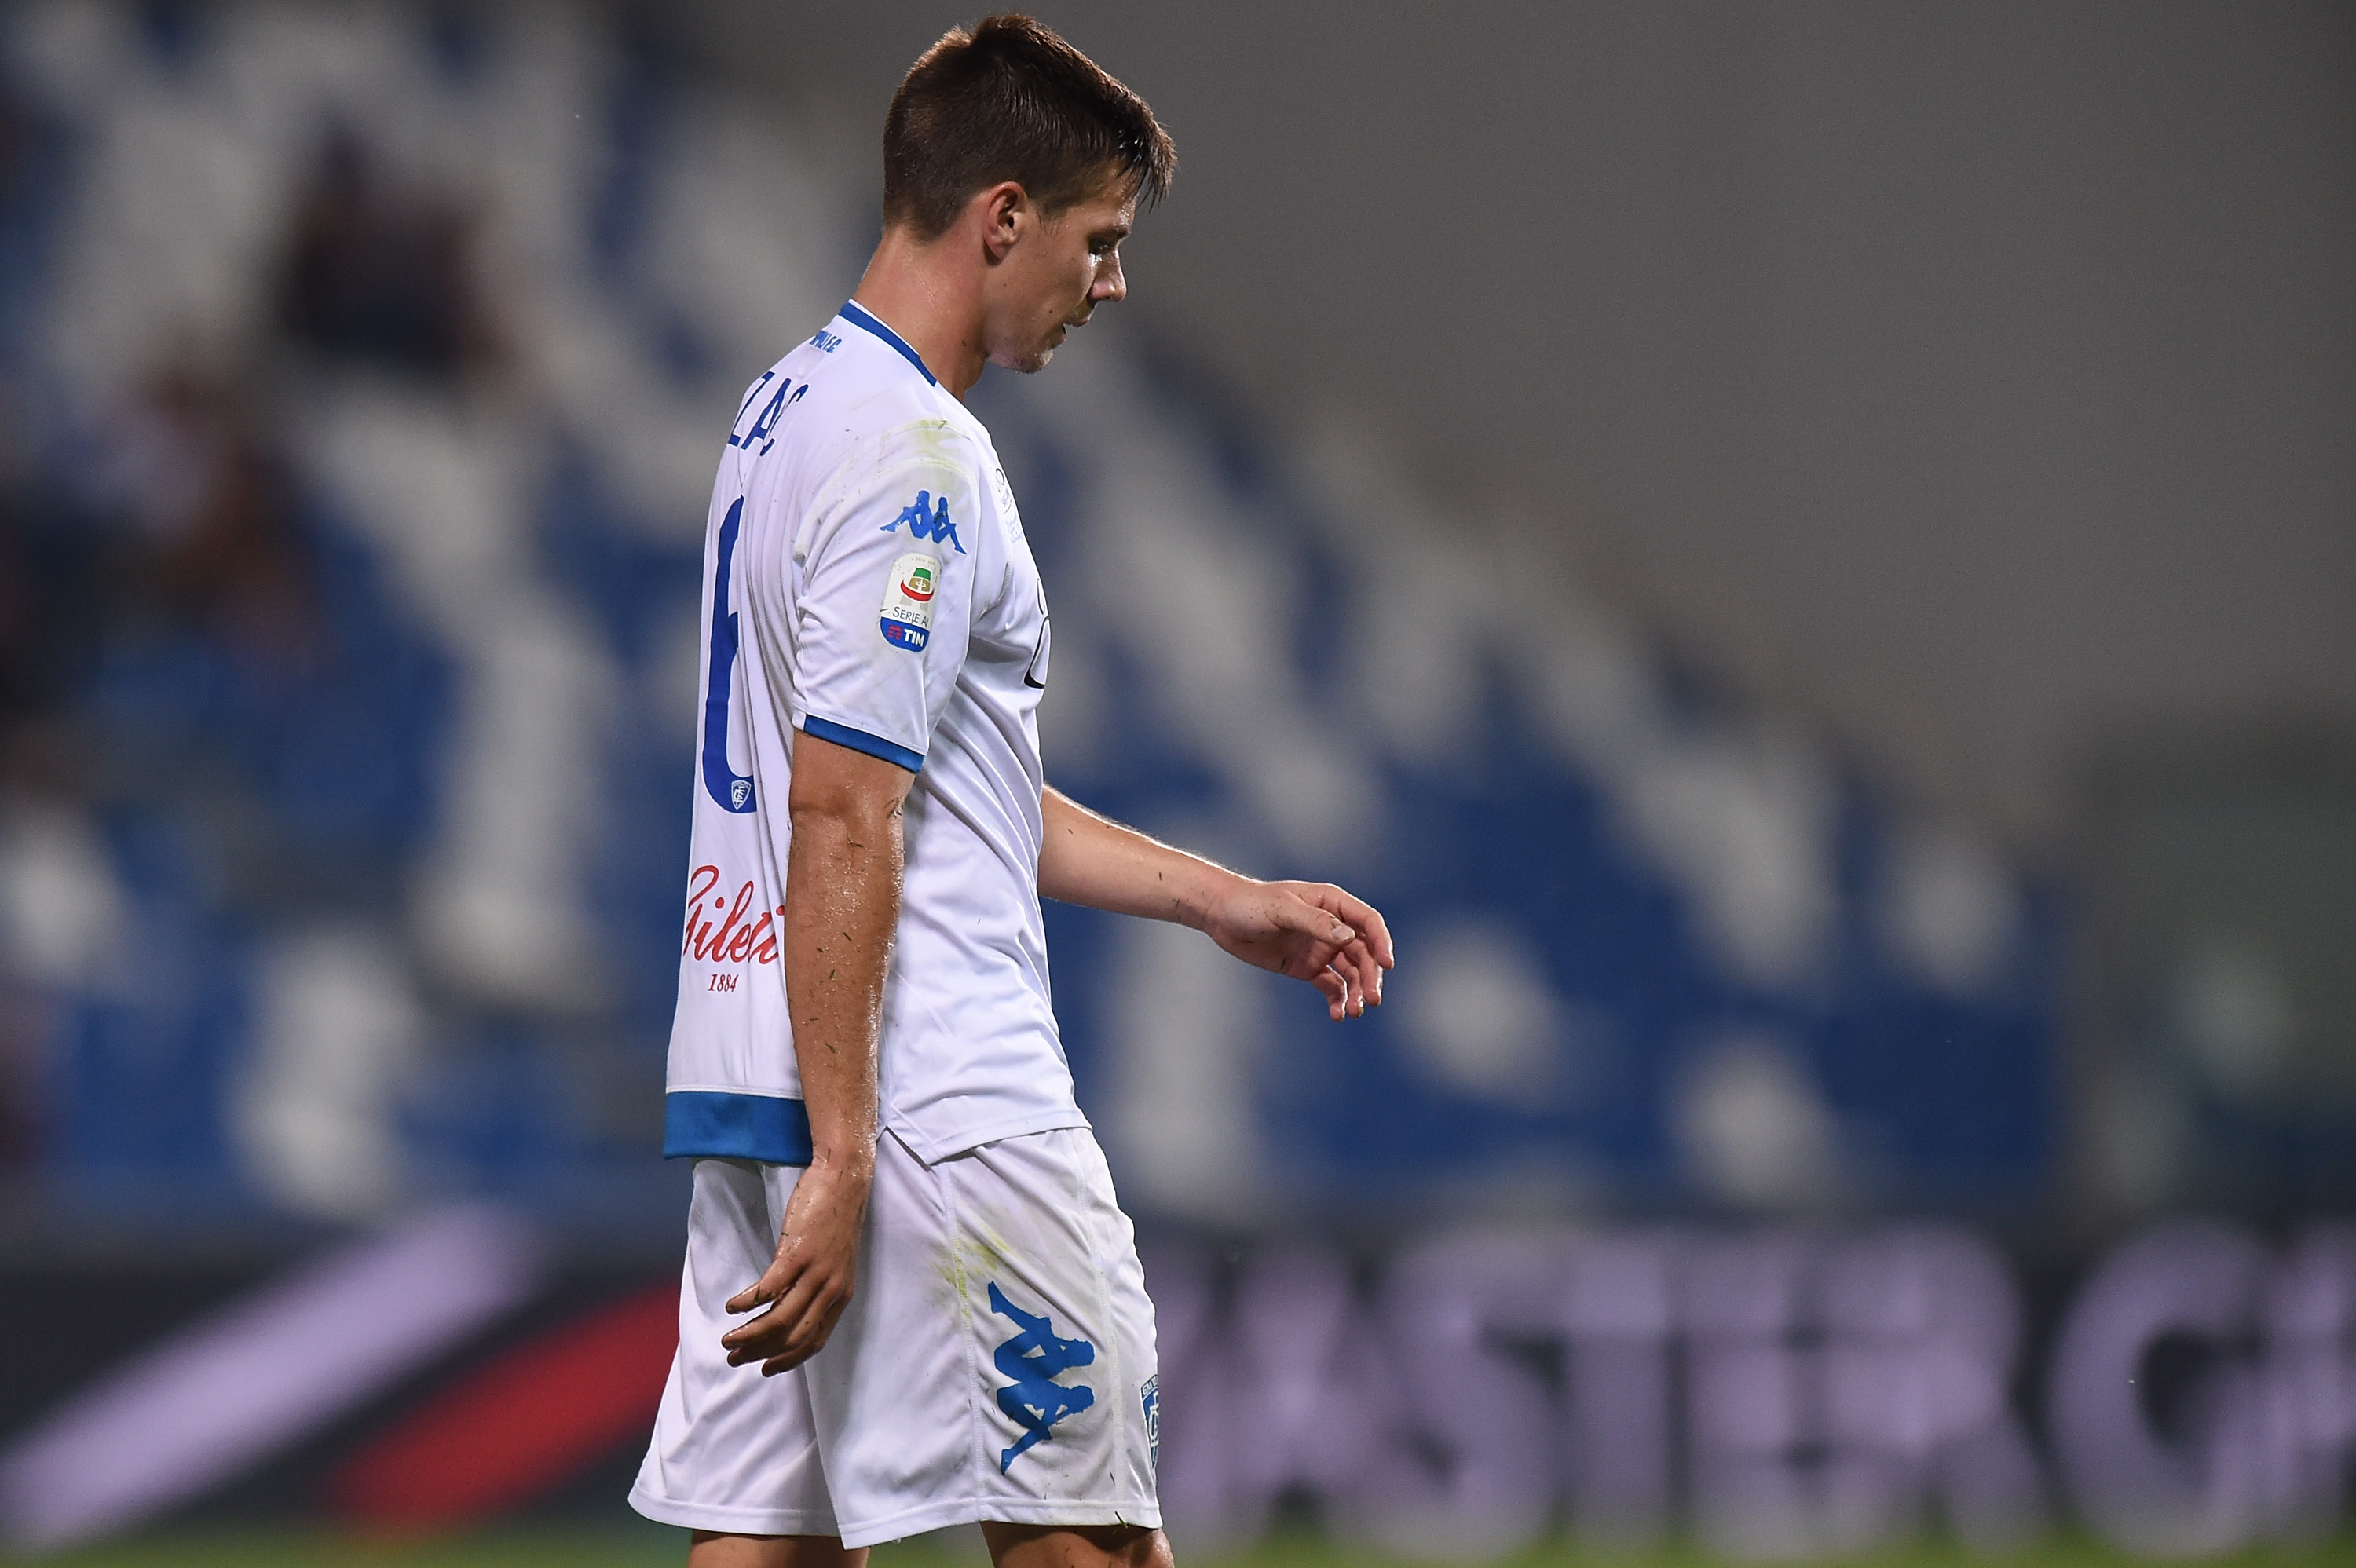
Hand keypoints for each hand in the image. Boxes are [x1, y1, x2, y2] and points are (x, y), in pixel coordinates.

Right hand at [720, 1157, 871, 1375]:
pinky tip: (732, 1306)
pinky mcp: (797, 1254)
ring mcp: (815, 1273)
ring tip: (728, 1340)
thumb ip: (816, 1286)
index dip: (788, 1360)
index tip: (765, 1368)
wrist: (843, 1180)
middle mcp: (830, 1289)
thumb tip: (786, 1304)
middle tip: (735, 1357)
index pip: (814, 1341)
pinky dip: (746, 1303)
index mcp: (841, 1295)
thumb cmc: (835, 1218)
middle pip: (792, 1336)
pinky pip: (767, 1290)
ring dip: (749, 1335)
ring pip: (778, 1320)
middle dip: (760, 1353)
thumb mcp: (833, 1261)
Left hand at [1202, 878, 1395, 1019]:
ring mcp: (1321, 948)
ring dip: (1357, 992)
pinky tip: (1337, 1015)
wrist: (1221, 917)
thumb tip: (1348, 937)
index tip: (1387, 965)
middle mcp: (1332, 927)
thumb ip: (1315, 922)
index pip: (1367, 922)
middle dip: (1370, 977)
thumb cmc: (1251, 904)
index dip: (1381, 942)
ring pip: (1351, 973)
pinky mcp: (1308, 967)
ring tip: (1354, 1012)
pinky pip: (1331, 986)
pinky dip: (1338, 1000)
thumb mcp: (1282, 909)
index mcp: (1332, 904)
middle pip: (1364, 953)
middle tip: (1371, 1000)